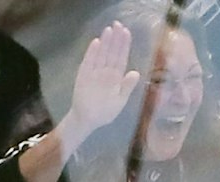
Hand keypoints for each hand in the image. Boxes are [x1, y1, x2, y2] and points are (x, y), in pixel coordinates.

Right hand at [61, 23, 140, 138]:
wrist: (88, 120)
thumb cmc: (105, 112)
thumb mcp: (120, 100)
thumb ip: (127, 87)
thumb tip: (136, 72)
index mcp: (116, 78)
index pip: (121, 58)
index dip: (124, 46)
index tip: (127, 33)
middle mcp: (106, 72)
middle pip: (112, 53)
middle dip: (115, 39)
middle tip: (118, 24)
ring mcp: (94, 72)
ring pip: (101, 54)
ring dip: (105, 42)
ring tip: (109, 29)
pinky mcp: (83, 75)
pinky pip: (88, 62)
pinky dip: (92, 52)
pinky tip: (96, 42)